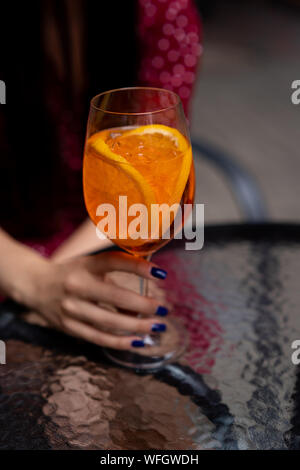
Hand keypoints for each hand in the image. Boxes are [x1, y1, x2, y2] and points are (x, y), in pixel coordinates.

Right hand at [16, 251, 168, 350]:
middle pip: (115, 296)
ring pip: (109, 321)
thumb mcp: (91, 266)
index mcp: (85, 265)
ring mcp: (71, 308)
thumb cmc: (73, 274)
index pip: (114, 262)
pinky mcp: (68, 327)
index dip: (138, 267)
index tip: (162, 273)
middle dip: (143, 304)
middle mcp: (77, 285)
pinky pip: (98, 338)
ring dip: (136, 326)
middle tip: (163, 309)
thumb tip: (142, 304)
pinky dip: (120, 342)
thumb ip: (116, 280)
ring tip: (157, 327)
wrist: (35, 285)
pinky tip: (138, 341)